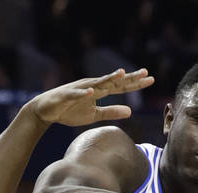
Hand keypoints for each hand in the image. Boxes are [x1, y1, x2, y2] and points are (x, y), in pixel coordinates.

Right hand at [26, 68, 154, 126]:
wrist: (46, 110)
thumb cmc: (71, 110)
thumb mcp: (95, 114)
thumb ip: (112, 112)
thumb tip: (130, 111)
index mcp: (100, 90)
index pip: (121, 86)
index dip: (135, 83)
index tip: (151, 79)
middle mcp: (92, 86)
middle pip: (113, 82)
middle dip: (128, 77)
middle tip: (144, 72)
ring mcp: (80, 89)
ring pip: (97, 83)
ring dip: (108, 78)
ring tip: (121, 73)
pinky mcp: (68, 95)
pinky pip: (77, 94)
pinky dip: (84, 93)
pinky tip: (93, 91)